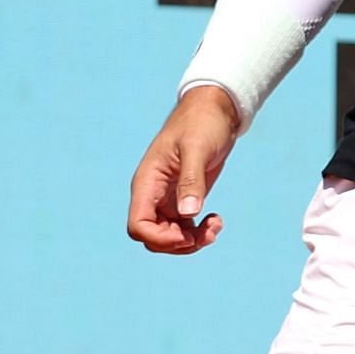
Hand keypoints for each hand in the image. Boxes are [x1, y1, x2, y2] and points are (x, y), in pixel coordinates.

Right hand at [126, 85, 238, 253]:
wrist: (216, 109)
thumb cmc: (202, 122)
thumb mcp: (197, 148)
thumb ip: (191, 180)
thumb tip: (188, 214)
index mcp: (147, 183)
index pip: (138, 225)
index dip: (159, 238)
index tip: (187, 234)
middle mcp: (153, 195)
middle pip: (153, 237)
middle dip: (178, 243)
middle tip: (207, 232)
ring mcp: (168, 198)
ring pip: (169, 236)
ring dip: (191, 241)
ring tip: (215, 227)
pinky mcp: (184, 198)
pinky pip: (183, 227)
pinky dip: (198, 232)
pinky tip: (216, 220)